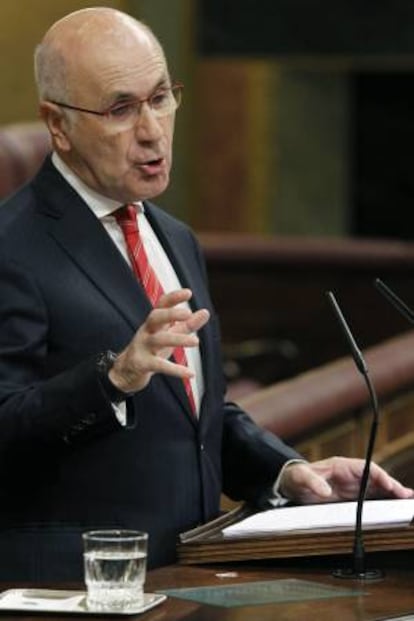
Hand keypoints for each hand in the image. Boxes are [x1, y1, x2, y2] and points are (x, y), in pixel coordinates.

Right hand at [109, 288, 209, 392]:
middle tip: (188, 314)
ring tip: (196, 342)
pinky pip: (158, 365)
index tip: (188, 292)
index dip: (173, 298)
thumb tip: (205, 312)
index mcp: (154, 322)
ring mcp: (142, 347)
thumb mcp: (169, 335)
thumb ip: (187, 325)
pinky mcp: (142, 364)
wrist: (126, 371)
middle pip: (155, 317)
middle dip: (170, 314)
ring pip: (159, 340)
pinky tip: (190, 373)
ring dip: (178, 339)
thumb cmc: (151, 349)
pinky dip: (175, 370)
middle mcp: (147, 331)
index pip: (161, 305)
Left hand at [279, 456, 413, 503]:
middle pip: (377, 479)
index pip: (367, 468)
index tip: (390, 486)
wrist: (291, 484)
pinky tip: (394, 508)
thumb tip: (325, 491)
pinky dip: (384, 503)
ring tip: (407, 502)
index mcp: (342, 466)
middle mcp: (351, 475)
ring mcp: (353, 486)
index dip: (380, 476)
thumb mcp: (301, 478)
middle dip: (393, 487)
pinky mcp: (352, 498)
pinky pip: (371, 499)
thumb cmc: (297, 477)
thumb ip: (312, 482)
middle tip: (406, 497)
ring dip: (392, 495)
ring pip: (378, 489)